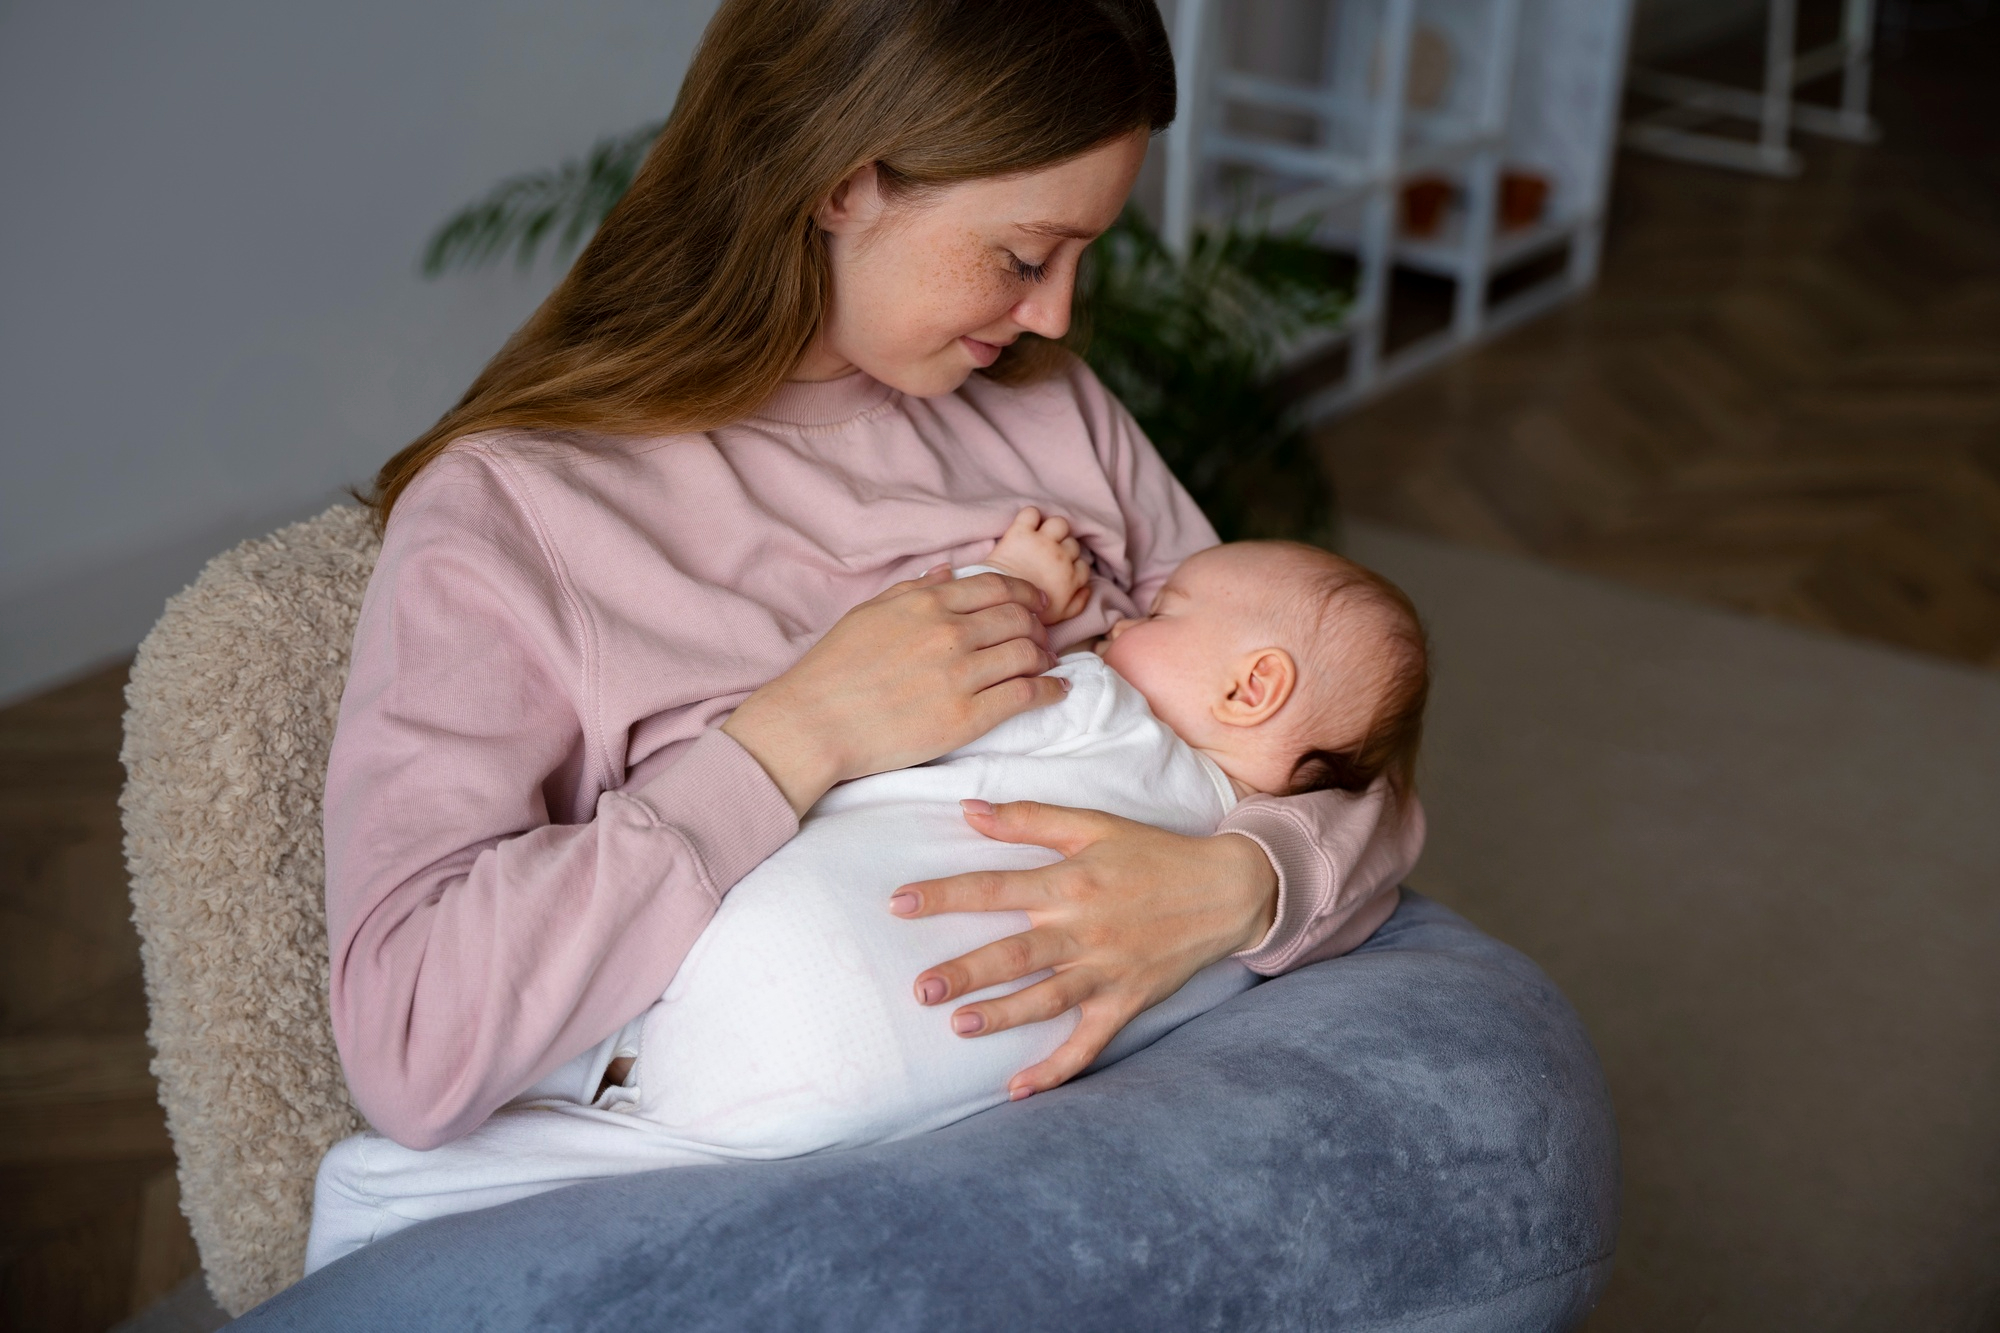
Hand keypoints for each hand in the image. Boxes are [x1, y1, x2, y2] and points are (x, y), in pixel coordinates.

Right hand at [723, 569, 1066, 815]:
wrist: (814, 723)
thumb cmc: (834, 669)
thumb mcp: (868, 614)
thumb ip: (913, 589)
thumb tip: (949, 571)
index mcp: (927, 603)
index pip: (998, 587)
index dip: (1026, 594)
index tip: (1036, 604)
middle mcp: (950, 632)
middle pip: (1019, 619)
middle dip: (1038, 626)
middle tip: (1042, 637)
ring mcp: (961, 675)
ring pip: (1028, 654)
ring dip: (1045, 657)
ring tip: (1046, 664)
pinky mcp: (966, 717)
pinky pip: (1025, 695)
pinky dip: (1050, 690)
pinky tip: (1057, 690)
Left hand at [889, 800, 1278, 1098]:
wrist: (1226, 891)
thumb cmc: (1153, 854)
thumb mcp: (1093, 826)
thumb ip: (1029, 819)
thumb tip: (968, 811)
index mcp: (1071, 882)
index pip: (994, 889)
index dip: (944, 895)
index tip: (898, 903)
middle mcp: (1084, 930)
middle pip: (1014, 954)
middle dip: (965, 973)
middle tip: (921, 989)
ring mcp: (1106, 971)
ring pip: (1045, 999)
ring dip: (1002, 1016)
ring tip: (959, 1026)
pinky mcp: (1125, 1003)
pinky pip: (1087, 1044)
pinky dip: (1056, 1071)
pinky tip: (1018, 1090)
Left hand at [984, 507, 1092, 625]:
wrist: (1000, 602)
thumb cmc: (1030, 612)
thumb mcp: (1062, 615)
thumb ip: (1079, 603)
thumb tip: (1087, 589)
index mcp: (1072, 578)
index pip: (1084, 565)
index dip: (1073, 567)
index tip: (1060, 572)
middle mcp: (1061, 557)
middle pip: (1073, 544)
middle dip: (1063, 549)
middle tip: (1048, 558)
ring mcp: (1042, 543)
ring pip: (1059, 523)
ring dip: (1053, 529)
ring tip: (1042, 538)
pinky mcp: (1021, 533)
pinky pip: (1032, 513)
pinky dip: (1030, 516)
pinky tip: (1026, 526)